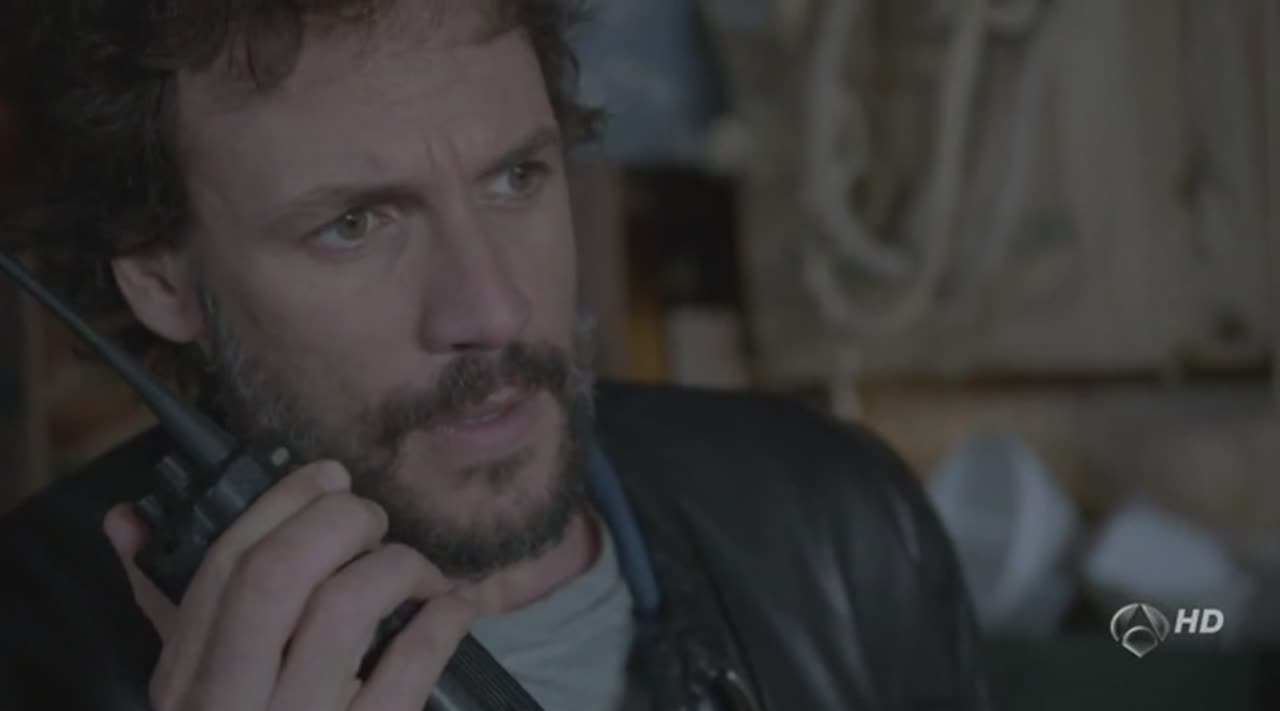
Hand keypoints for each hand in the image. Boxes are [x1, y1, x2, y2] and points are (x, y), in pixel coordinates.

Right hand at [104, 460, 479, 710]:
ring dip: (399, 566)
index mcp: (187, 680)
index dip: (283, 502)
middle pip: (279, 572)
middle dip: (337, 521)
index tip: (328, 476)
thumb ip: (172, 609)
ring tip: (419, 573)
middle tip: (373, 520)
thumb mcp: (194, 690)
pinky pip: (412, 667)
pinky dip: (445, 620)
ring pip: (348, 607)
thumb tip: (129, 521)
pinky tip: (456, 608)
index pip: (226, 563)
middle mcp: (233, 703)